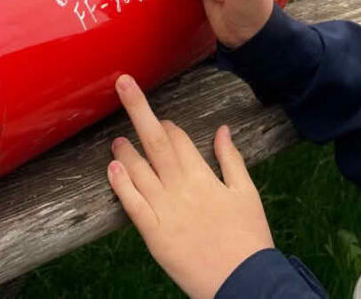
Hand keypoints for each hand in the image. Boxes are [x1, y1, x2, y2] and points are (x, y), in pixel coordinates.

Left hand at [108, 74, 273, 298]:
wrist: (241, 281)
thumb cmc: (248, 236)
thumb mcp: (246, 192)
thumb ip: (230, 158)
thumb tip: (222, 129)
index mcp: (203, 176)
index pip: (179, 138)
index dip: (168, 125)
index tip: (164, 122)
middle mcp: (180, 187)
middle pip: (155, 140)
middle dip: (139, 108)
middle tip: (123, 83)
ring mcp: (164, 210)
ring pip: (138, 169)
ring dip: (125, 149)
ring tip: (117, 140)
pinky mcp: (153, 234)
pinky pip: (132, 204)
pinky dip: (121, 184)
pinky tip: (112, 168)